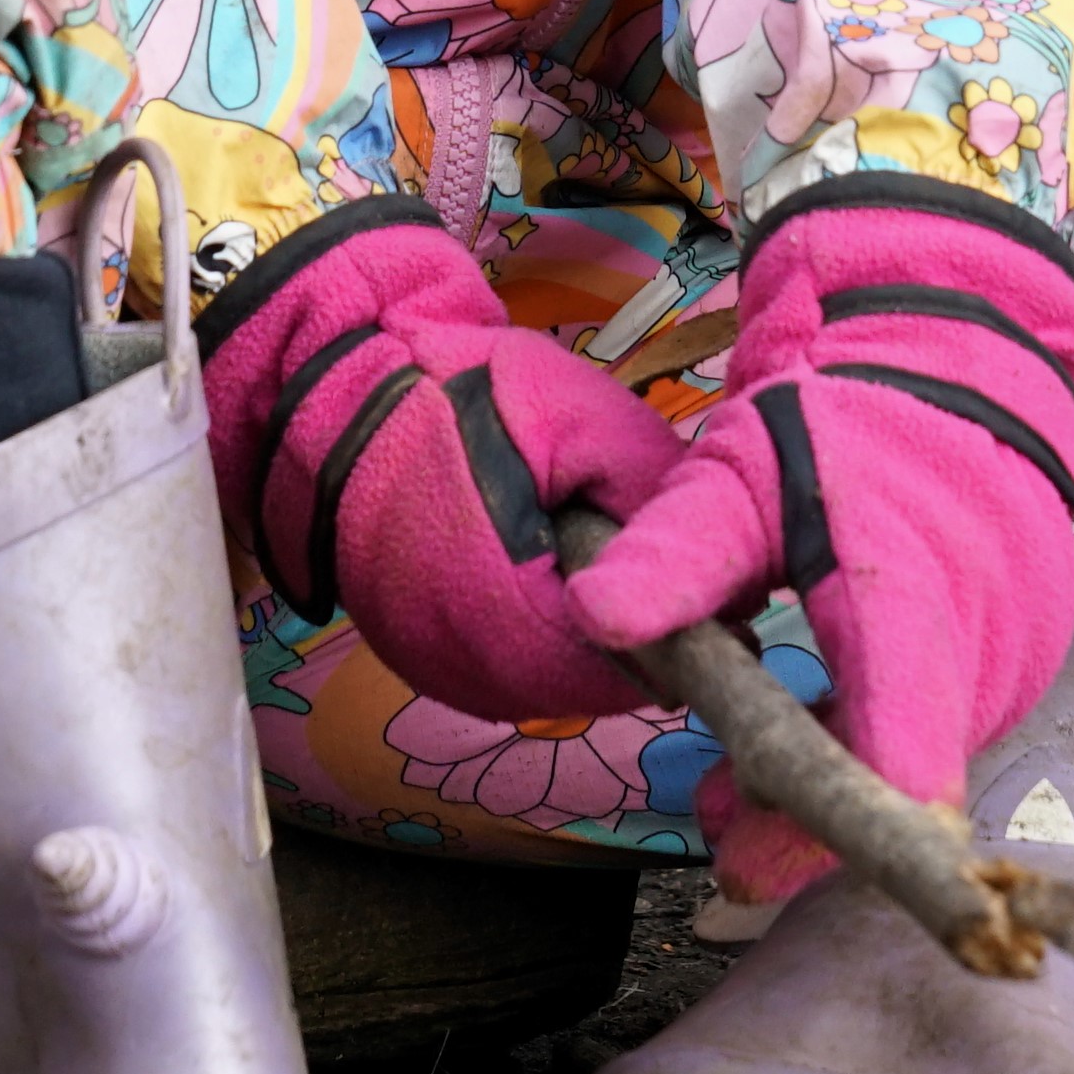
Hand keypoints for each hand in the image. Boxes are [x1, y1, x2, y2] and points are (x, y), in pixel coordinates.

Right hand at [199, 200, 689, 721]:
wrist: (336, 387)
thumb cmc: (461, 393)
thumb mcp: (584, 421)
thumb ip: (658, 502)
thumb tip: (737, 583)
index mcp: (514, 623)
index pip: (635, 674)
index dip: (687, 635)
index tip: (713, 593)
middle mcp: (470, 672)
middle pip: (593, 686)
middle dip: (636, 637)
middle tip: (649, 558)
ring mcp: (435, 672)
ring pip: (550, 683)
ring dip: (586, 639)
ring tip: (592, 554)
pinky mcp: (415, 657)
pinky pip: (502, 668)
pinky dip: (535, 633)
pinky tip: (539, 571)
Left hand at [574, 178, 1073, 875]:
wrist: (957, 368)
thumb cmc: (838, 422)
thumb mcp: (739, 469)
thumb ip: (674, 552)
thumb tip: (589, 615)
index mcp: (914, 587)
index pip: (898, 734)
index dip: (838, 820)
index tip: (753, 874)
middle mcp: (989, 638)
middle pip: (898, 775)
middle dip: (803, 815)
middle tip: (713, 820)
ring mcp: (1019, 657)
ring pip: (922, 763)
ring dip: (841, 783)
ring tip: (743, 781)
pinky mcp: (1024, 665)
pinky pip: (946, 733)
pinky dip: (879, 747)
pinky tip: (820, 731)